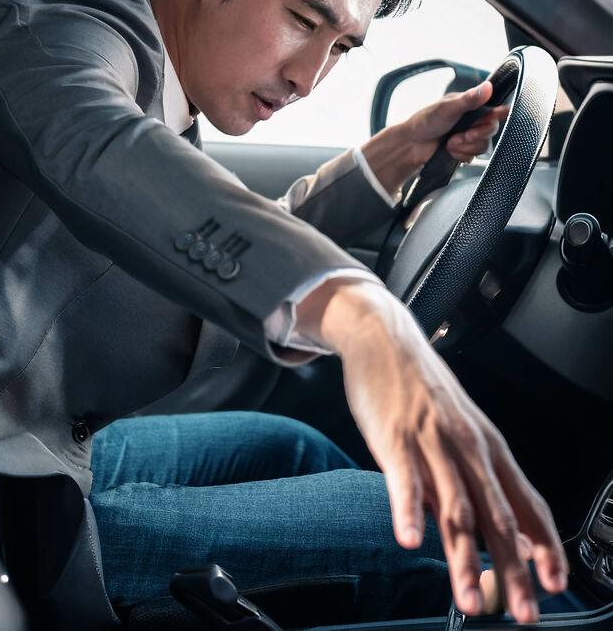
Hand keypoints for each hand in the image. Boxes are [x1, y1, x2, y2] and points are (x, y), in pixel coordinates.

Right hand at [296, 278, 568, 623]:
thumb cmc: (422, 388)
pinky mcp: (395, 436)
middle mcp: (467, 446)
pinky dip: (408, 511)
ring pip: (454, 506)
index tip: (555, 583)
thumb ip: (481, 482)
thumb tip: (507, 531)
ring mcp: (432, 441)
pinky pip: (403, 478)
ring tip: (468, 599)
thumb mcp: (462, 431)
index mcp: (488, 447)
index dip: (545, 546)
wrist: (385, 338)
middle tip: (523, 612)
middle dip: (512, 569)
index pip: (528, 503)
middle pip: (497, 516)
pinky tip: (409, 538)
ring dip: (463, 559)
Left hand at [408, 79, 509, 164]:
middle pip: (491, 130)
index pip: (497, 108)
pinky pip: (474, 157)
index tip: (489, 119)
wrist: (411, 145)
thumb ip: (469, 99)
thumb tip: (488, 87)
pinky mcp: (465, 150)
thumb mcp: (447, 108)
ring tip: (450, 143)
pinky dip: (462, 155)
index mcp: (471, 105)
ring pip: (483, 145)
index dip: (498, 115)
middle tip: (462, 135)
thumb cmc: (425, 121)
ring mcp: (470, 135)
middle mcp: (473, 120)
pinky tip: (450, 151)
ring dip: (465, 147)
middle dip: (475, 135)